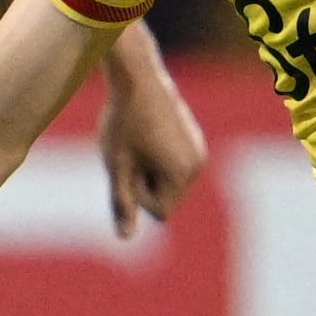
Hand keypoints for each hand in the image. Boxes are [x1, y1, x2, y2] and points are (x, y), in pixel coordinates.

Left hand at [97, 34, 207, 237]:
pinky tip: (147, 131)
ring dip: (150, 169)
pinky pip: (174, 164)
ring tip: (138, 141)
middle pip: (167, 197)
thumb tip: (125, 238)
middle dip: (145, 182)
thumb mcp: (116, 165)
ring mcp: (199, 150)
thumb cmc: (122, 122)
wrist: (136, 77)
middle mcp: (198, 164)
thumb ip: (122, 203)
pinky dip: (158, 157)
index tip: (128, 164)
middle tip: (130, 150)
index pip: (160, 211)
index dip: (137, 193)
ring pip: (169, 181)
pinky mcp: (194, 138)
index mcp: (183, 174)